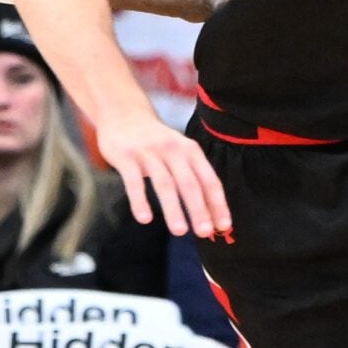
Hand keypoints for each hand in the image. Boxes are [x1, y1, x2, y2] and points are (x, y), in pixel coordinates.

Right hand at [97, 103, 229, 238]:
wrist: (123, 115)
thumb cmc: (156, 142)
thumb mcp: (180, 151)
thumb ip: (193, 176)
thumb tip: (210, 214)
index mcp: (190, 150)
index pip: (209, 180)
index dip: (218, 204)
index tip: (223, 227)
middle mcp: (173, 150)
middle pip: (189, 183)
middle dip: (198, 209)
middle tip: (204, 233)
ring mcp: (149, 153)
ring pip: (165, 184)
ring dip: (173, 209)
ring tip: (180, 232)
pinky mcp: (126, 157)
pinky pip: (134, 182)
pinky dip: (140, 201)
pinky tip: (145, 219)